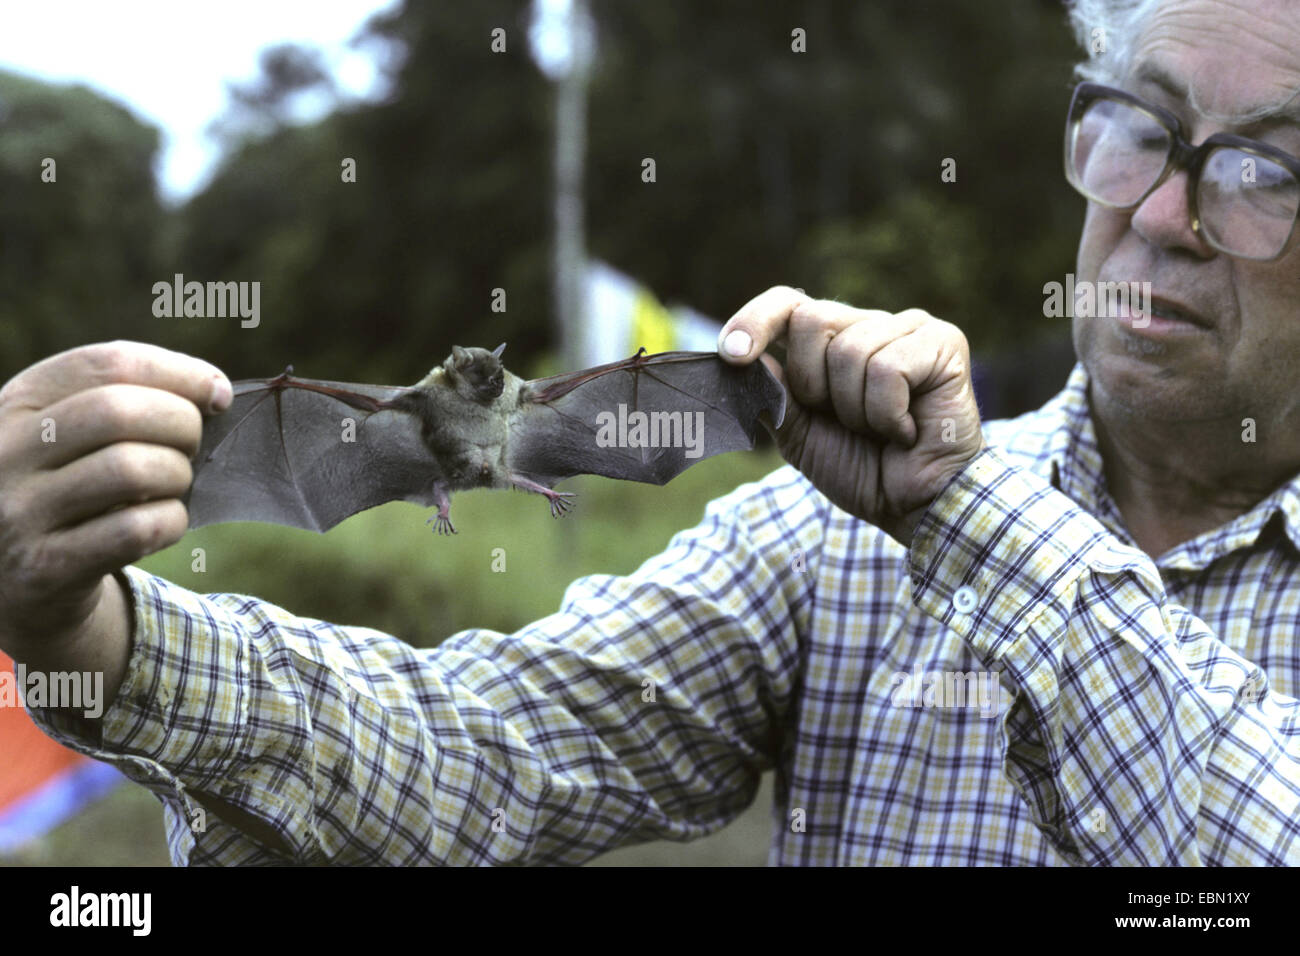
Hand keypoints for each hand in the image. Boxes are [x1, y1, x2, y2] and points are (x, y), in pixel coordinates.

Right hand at [0, 341, 229, 656]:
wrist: (12, 582)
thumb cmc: (67, 489)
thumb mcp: (70, 434)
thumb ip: (127, 400)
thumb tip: (214, 389)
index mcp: (17, 402)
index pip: (108, 362)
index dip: (179, 372)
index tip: (217, 393)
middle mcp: (4, 452)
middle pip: (120, 411)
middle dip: (181, 424)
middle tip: (192, 446)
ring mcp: (19, 513)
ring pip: (132, 471)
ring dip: (177, 476)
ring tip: (173, 484)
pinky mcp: (45, 567)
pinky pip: (136, 531)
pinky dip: (171, 521)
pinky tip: (165, 522)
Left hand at [718, 287, 985, 545]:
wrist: (915, 507)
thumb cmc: (864, 470)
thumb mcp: (800, 436)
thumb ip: (774, 396)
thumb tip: (748, 358)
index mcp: (834, 340)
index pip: (787, 303)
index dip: (755, 321)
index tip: (731, 354)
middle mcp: (871, 324)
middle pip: (810, 320)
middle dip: (814, 385)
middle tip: (846, 421)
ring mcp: (910, 328)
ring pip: (850, 351)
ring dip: (856, 410)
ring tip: (883, 430)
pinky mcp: (944, 343)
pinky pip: (887, 368)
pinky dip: (886, 412)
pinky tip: (907, 429)